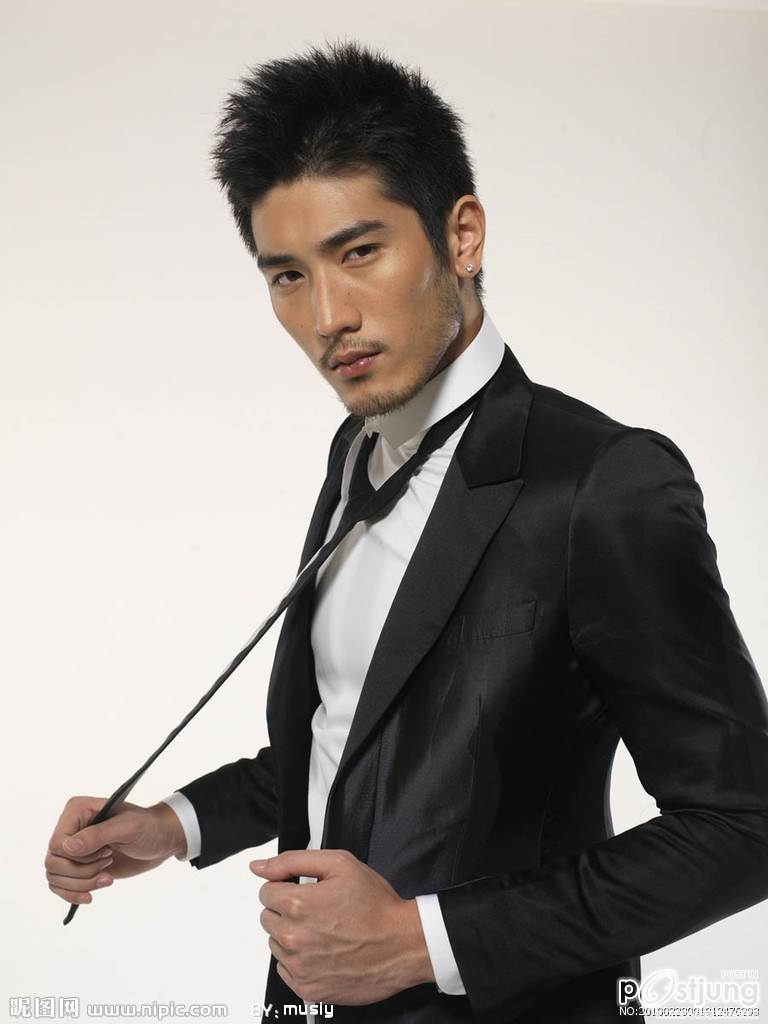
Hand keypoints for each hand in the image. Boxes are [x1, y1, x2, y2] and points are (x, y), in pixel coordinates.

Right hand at [45, 795, 186, 905]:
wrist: (160, 841)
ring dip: (81, 884)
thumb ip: (97, 835)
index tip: (107, 852)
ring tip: (107, 877)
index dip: (80, 856)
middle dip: (82, 872)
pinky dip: (72, 894)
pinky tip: (90, 896)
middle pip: (54, 863)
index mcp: (78, 810)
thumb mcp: (128, 827)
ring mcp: (73, 849)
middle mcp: (70, 828)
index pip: (57, 843)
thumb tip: (66, 847)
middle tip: (109, 862)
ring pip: (54, 877)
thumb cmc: (148, 827)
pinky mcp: (78, 866)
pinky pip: (59, 886)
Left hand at [250, 849, 434, 1004]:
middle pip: (267, 918)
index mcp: (297, 904)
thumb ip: (292, 861)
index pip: (266, 891)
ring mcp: (299, 966)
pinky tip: (323, 951)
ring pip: (276, 943)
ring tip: (324, 931)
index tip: (306, 892)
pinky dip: (300, 960)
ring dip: (293, 935)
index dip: (286, 887)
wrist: (402, 945)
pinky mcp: (307, 989)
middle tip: (319, 910)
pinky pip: (286, 970)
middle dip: (287, 910)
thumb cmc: (375, 905)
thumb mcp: (339, 864)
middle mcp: (294, 937)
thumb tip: (259, 866)